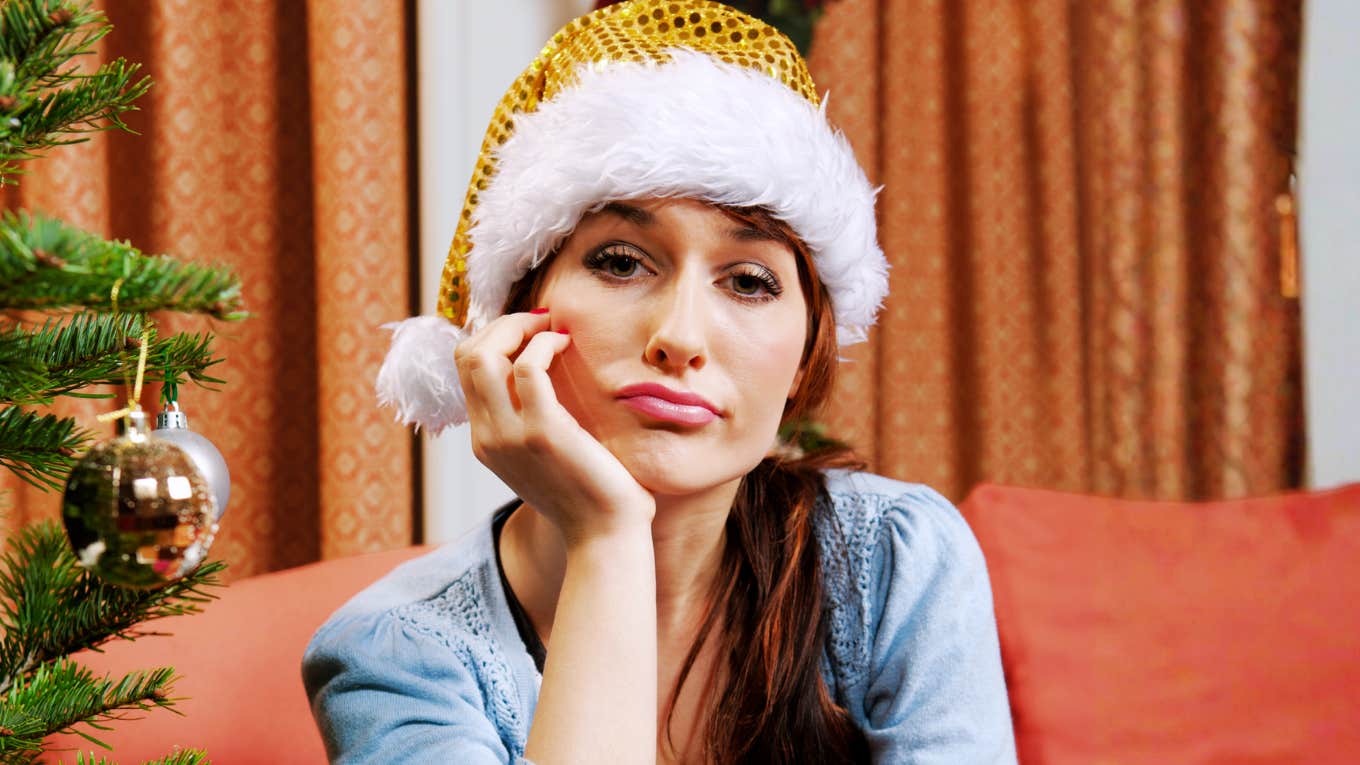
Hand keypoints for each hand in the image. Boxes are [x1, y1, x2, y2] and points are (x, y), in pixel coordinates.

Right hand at [455, 310, 655, 543]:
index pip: (465, 370)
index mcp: (485, 440)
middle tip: (540, 321)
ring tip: (550, 328)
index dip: (493, 337)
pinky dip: (544, 344)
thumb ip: (531, 422)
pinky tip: (565, 345)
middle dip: (502, 324)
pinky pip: (527, 368)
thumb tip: (539, 377)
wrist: (604, 536)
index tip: (529, 329)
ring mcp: (509, 435)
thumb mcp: (544, 455)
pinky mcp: (542, 431)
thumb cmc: (588, 493)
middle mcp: (488, 437)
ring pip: (483, 356)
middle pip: (467, 355)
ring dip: (517, 328)